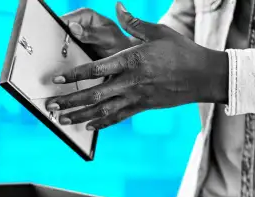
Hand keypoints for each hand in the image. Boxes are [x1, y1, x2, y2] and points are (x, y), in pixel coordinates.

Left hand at [47, 3, 228, 130]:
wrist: (203, 76)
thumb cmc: (181, 51)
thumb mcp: (158, 32)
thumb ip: (133, 23)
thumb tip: (118, 7)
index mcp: (131, 60)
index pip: (96, 69)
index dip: (75, 74)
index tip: (59, 78)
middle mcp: (131, 82)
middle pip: (94, 95)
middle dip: (71, 101)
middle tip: (51, 106)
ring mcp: (136, 97)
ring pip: (103, 110)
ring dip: (80, 116)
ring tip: (62, 120)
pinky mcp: (142, 107)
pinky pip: (118, 117)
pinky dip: (102, 123)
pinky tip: (88, 127)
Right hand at [61, 8, 137, 58]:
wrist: (127, 60)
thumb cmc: (121, 46)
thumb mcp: (108, 38)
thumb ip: (92, 33)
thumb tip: (73, 27)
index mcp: (85, 15)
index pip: (64, 19)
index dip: (56, 30)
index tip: (55, 43)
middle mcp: (79, 24)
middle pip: (59, 32)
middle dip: (56, 43)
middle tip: (55, 56)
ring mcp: (76, 37)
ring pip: (59, 44)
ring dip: (58, 53)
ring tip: (58, 63)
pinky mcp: (75, 50)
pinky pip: (64, 53)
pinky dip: (63, 60)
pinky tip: (63, 68)